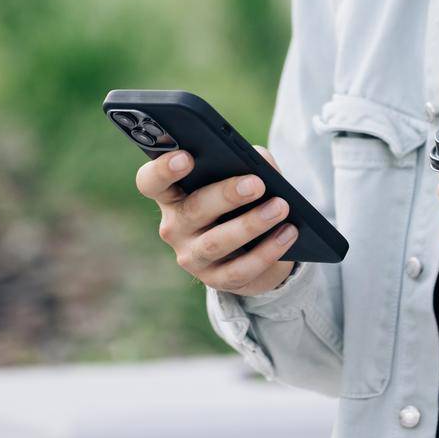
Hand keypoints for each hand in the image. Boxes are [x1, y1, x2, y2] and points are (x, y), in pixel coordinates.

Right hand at [136, 145, 297, 295]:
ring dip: (251, 224)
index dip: (163, 170)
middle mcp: (174, 226)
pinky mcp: (216, 280)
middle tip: (256, 183)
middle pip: (193, 210)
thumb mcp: (244, 175)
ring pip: (217, 243)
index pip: (151, 181)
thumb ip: (249, 161)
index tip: (186, 157)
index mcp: (172, 194)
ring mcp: (192, 256)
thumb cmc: (242, 199)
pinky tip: (288, 233)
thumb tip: (259, 160)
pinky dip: (267, 251)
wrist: (253, 246)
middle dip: (226, 195)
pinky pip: (240, 269)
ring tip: (280, 207)